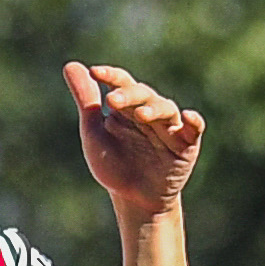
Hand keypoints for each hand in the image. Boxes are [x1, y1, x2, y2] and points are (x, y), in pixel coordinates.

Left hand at [66, 61, 204, 217]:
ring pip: (166, 108)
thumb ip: (86, 101)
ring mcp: (170, 127)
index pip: (122, 82)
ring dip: (154, 109)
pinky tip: (188, 116)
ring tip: (141, 115)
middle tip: (111, 101)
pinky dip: (194, 121)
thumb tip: (70, 64)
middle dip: (128, 95)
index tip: (95, 73)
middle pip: (143, 94)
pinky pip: (194, 128)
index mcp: (128, 106)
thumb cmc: (114, 166)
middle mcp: (150, 112)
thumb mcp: (94, 133)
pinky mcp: (187, 144)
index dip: (110, 76)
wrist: (134, 201)